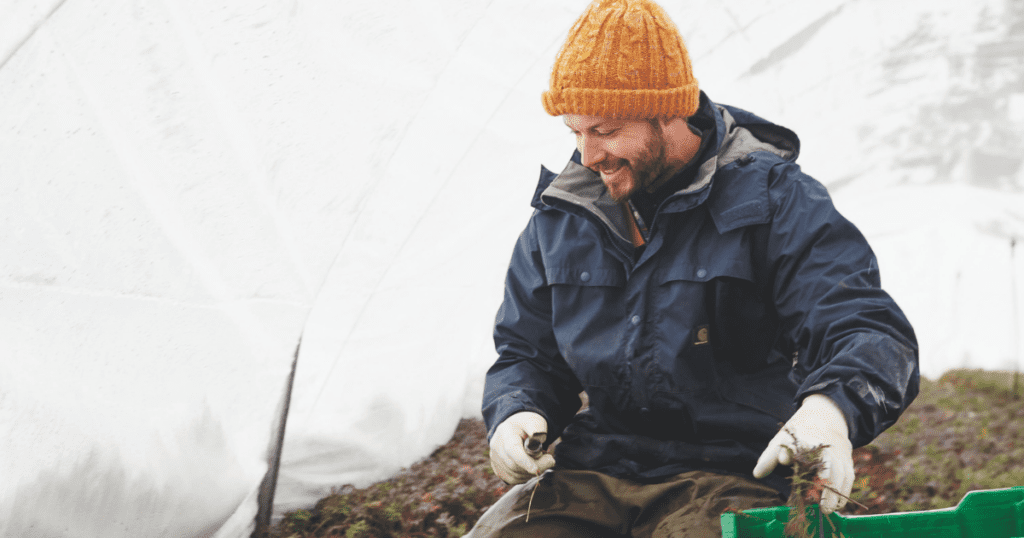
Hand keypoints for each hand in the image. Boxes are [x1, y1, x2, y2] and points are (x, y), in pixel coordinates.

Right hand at [489, 411, 555, 483]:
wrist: (516, 428)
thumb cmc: (528, 425)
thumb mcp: (535, 422)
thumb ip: (538, 430)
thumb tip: (538, 441)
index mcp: (505, 432)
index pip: (512, 449)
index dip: (524, 461)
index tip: (536, 469)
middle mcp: (496, 446)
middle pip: (514, 465)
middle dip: (536, 466)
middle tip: (549, 459)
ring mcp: (495, 458)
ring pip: (515, 475)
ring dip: (531, 472)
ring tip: (539, 459)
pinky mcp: (497, 468)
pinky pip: (512, 479)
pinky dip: (525, 476)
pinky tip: (530, 466)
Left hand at [753, 394, 853, 513]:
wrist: (824, 420)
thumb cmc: (799, 436)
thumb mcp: (781, 440)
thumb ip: (769, 458)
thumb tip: (757, 474)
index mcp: (804, 439)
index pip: (798, 446)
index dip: (789, 452)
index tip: (783, 459)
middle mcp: (823, 446)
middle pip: (825, 463)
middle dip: (822, 482)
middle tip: (815, 502)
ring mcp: (837, 453)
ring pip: (840, 473)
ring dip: (835, 493)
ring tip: (826, 509)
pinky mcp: (846, 461)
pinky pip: (848, 477)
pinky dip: (844, 492)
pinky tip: (836, 505)